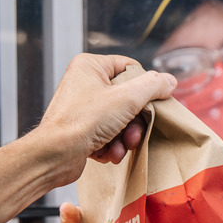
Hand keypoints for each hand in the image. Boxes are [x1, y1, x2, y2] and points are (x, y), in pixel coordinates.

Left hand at [37, 53, 175, 183]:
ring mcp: (81, 108)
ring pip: (119, 120)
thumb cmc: (82, 122)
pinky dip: (111, 146)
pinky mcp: (80, 130)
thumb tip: (168, 81)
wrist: (54, 156)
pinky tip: (106, 154)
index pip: (130, 68)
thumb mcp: (126, 99)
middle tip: (133, 134)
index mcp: (90, 66)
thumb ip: (152, 86)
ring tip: (119, 147)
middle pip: (127, 98)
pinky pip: (107, 134)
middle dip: (134, 121)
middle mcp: (83, 83)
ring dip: (124, 137)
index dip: (144, 87)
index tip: (150, 104)